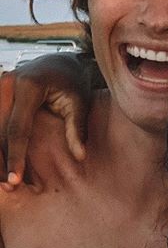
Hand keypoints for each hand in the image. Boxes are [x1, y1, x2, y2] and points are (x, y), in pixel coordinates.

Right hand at [0, 54, 89, 190]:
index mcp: (28, 86)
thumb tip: (80, 156)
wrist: (60, 61)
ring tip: (6, 181)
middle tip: (10, 186)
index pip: (18, 129)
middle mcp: (6, 84)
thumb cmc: (73, 83)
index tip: (15, 179)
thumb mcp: (80, 102)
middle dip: (2, 160)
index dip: (16, 156)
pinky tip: (3, 164)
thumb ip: (77, 128)